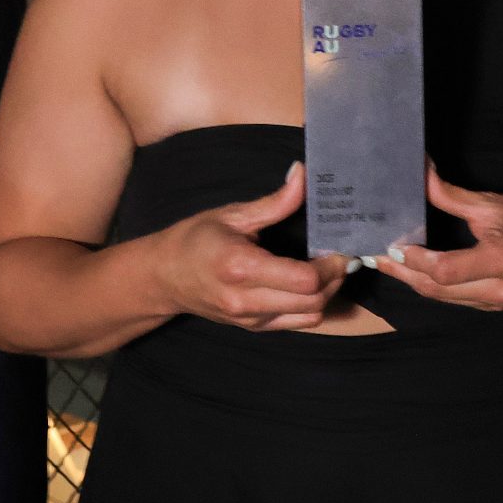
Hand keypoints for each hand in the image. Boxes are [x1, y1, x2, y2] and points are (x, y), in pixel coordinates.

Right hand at [154, 161, 349, 331]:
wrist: (164, 276)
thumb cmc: (195, 239)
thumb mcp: (233, 214)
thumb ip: (275, 202)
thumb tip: (302, 175)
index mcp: (241, 267)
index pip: (304, 279)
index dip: (330, 264)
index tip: (337, 245)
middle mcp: (246, 299)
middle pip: (313, 301)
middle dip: (334, 278)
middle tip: (339, 255)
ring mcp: (250, 319)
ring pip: (310, 315)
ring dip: (326, 293)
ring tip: (326, 269)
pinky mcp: (253, 327)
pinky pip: (297, 323)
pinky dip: (311, 305)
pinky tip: (307, 284)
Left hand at [372, 167, 502, 311]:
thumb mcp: (494, 204)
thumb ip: (451, 196)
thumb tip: (419, 174)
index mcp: (502, 261)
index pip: (446, 269)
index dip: (416, 259)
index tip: (394, 243)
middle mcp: (499, 290)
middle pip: (438, 289)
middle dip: (404, 272)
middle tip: (375, 255)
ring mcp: (495, 303)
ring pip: (442, 297)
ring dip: (412, 280)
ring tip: (386, 261)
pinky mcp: (492, 307)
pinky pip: (453, 299)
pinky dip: (431, 285)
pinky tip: (413, 270)